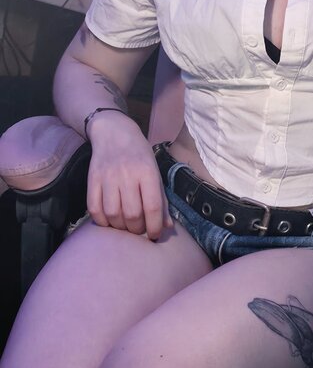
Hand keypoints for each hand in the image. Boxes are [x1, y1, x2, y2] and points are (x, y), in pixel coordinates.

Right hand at [86, 113, 172, 240]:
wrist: (114, 133)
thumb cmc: (139, 155)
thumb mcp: (155, 172)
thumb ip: (161, 200)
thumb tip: (167, 227)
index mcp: (147, 172)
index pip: (152, 206)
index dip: (155, 227)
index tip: (155, 235)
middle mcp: (127, 174)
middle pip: (132, 214)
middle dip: (137, 230)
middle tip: (139, 230)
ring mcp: (108, 177)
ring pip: (113, 214)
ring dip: (120, 228)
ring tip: (125, 227)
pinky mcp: (92, 179)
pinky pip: (94, 209)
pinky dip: (102, 221)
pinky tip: (109, 221)